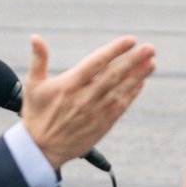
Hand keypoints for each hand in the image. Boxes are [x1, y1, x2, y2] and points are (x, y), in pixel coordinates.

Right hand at [21, 34, 155, 168]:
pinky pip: (120, 107)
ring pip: (121, 90)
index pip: (97, 62)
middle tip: (150, 49)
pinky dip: (131, 94)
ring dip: (138, 76)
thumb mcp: (33, 85)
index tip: (130, 40)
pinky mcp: (101, 125)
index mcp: (70, 84)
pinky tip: (141, 83)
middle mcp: (85, 97)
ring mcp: (95, 111)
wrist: (41, 149)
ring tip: (151, 63)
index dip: (115, 50)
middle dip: (134, 60)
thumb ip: (38, 59)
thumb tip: (35, 37)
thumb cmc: (36, 114)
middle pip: (115, 74)